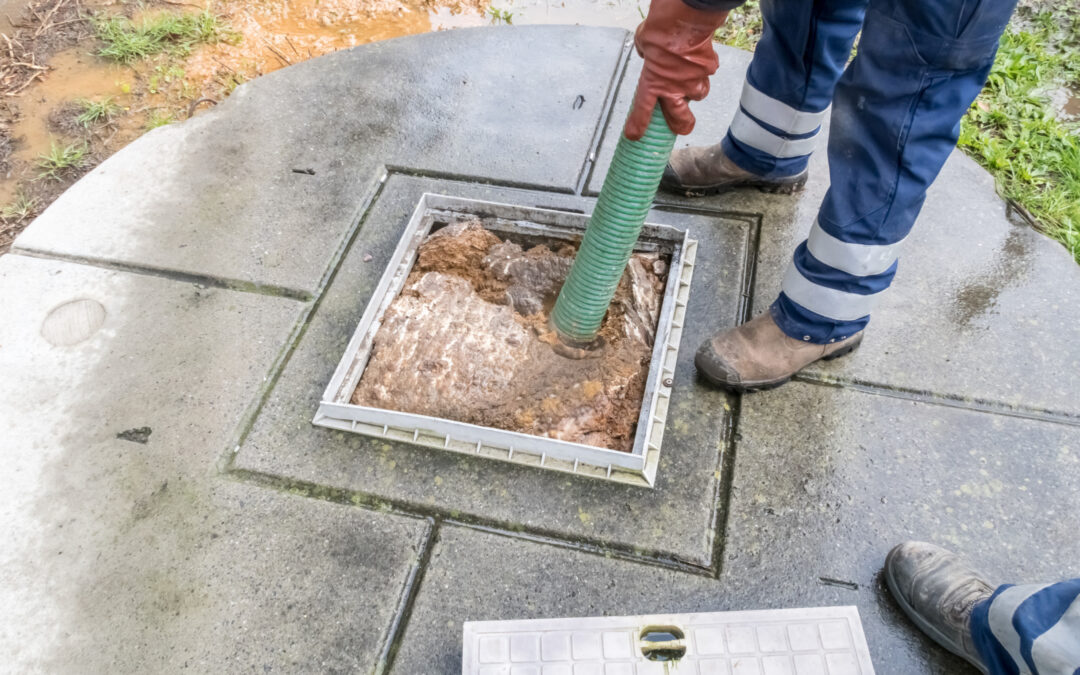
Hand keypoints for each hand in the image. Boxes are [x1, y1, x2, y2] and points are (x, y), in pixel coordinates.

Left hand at [624, 0, 728, 139]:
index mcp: (652, 83)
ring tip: (691, 82)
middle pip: (680, 119)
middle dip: (682, 125)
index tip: (634, 136)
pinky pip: (707, 72)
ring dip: (695, 91)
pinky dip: (704, 68)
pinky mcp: (709, 68)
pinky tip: (700, 59)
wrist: (684, 19)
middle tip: (682, 127)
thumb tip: (650, 53)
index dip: (638, 126)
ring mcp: (693, 80)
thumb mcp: (643, 43)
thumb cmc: (660, 29)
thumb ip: (646, 54)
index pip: (642, 111)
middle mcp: (674, 87)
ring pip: (698, 94)